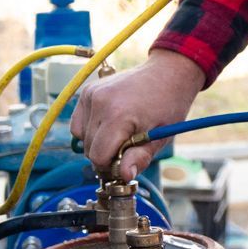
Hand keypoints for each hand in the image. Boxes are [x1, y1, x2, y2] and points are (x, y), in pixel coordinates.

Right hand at [70, 49, 204, 179]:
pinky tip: (110, 124)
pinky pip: (78, 123)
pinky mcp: (87, 91)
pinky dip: (90, 129)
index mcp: (118, 115)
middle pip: (89, 149)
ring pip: (81, 138)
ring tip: (121, 132)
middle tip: (128, 145)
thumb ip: (140, 157)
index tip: (126, 159)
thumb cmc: (168, 104)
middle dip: (106, 153)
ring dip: (98, 141)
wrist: (168, 73)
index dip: (112, 165)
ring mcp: (91, 94)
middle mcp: (100, 102)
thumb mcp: (160, 136)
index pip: (98, 156)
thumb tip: (124, 175)